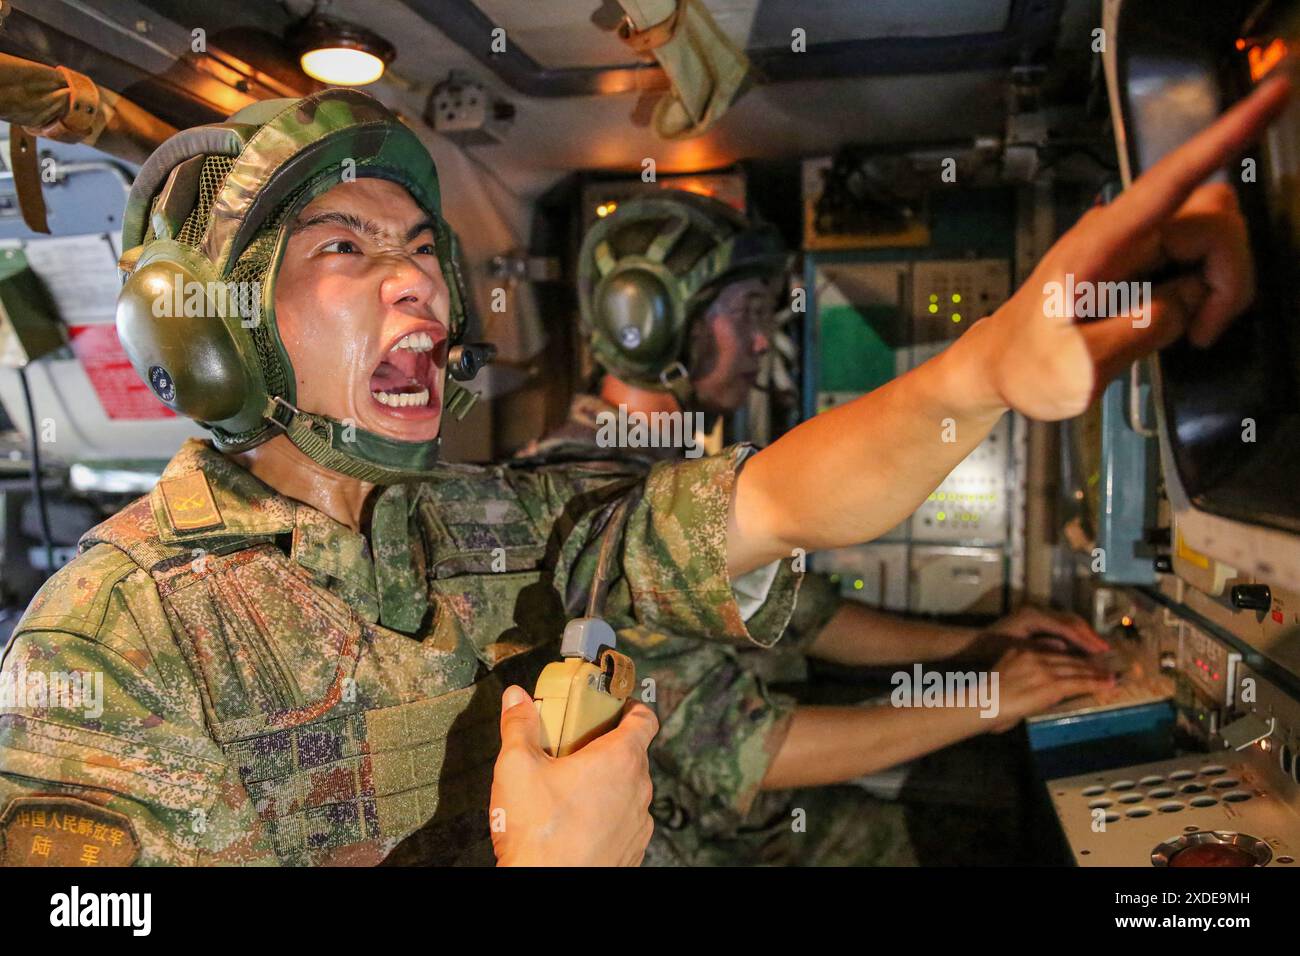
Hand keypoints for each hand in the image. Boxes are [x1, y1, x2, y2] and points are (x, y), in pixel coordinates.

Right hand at [489, 685, 657, 866]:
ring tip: (570, 788)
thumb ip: (519, 725)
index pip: (645, 718)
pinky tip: (577, 821)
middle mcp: (639, 789)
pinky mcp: (633, 850)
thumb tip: (516, 698)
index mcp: (620, 759)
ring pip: (628, 789)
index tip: (612, 706)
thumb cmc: (538, 832)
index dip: (630, 706)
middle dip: (606, 746)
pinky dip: (607, 815)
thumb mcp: (517, 767)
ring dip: (607, 783)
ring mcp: (639, 823)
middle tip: (573, 747)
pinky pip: (625, 821)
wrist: (547, 887)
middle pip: (633, 753)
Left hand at [962, 72, 1291, 420]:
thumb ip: (1142, 329)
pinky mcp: (1141, 256)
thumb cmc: (1029, 363)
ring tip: (1188, 330)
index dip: (1225, 137)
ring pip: (1214, 233)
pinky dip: (1205, 287)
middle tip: (1201, 332)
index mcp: (1101, 246)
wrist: (1001, 363)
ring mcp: (1134, 240)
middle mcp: (1122, 230)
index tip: (1273, 95)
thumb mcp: (1082, 366)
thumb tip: (1189, 299)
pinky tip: (1180, 319)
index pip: (1171, 181)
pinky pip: (1196, 254)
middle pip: (1215, 216)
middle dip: (1228, 273)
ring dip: (1219, 282)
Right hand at [984, 645, 1114, 733]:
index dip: (1069, 657)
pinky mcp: (1052, 684)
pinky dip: (1096, 684)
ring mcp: (1045, 670)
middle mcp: (1035, 657)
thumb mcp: (1002, 675)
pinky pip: (1079, 683)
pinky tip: (1107, 685)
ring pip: (1077, 670)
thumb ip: (1018, 674)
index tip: (1081, 661)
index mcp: (1022, 652)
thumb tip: (1028, 686)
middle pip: (1068, 659)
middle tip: (1103, 668)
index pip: (1052, 652)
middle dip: (1087, 665)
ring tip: (1109, 677)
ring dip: (1096, 674)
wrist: (983, 701)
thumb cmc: (985, 697)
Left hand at [986, 605, 1107, 654]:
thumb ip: (1041, 649)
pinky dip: (1075, 635)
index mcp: (1033, 616)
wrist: (976, 643)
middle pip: (1071, 621)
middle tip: (1105, 650)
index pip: (1067, 627)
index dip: (1085, 640)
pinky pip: (1062, 625)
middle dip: (1089, 636)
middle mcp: (1038, 610)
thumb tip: (1066, 650)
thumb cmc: (994, 649)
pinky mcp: (1038, 619)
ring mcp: (1038, 613)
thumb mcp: (1018, 651)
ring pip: (1069, 621)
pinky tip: (1083, 647)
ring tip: (1099, 649)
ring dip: (1084, 635)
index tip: (1100, 652)